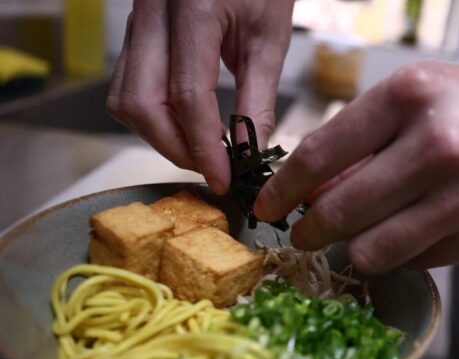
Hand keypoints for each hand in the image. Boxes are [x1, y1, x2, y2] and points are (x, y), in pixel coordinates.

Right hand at [107, 0, 294, 193]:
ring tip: (200, 149)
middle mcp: (153, 12)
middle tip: (210, 167)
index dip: (203, 147)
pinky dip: (153, 116)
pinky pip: (128, 86)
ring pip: (125, 99)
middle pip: (141, 104)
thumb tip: (248, 155)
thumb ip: (257, 102)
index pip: (187, 96)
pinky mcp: (135, 31)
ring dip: (159, 135)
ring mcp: (136, 20)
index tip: (223, 178)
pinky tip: (185, 124)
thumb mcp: (269, 41)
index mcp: (194, 9)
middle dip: (175, 148)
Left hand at [254, 61, 458, 272]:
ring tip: (358, 237)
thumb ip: (365, 139)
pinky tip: (411, 234)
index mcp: (411, 96)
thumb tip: (311, 188)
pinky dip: (402, 255)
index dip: (282, 189)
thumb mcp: (424, 95)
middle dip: (310, 231)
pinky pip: (418, 261)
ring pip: (374, 250)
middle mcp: (437, 144)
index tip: (266, 207)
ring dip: (354, 251)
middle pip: (340, 211)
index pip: (321, 154)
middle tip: (305, 233)